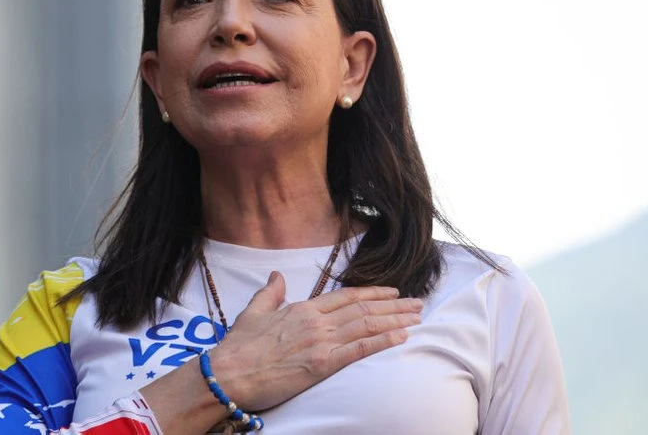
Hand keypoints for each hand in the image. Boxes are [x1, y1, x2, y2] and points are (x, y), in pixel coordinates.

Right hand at [208, 272, 421, 410]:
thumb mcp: (253, 312)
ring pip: (366, 326)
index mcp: (302, 309)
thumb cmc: (239, 347)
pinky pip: (360, 350)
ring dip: (396, 320)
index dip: (372, 293)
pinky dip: (383, 341)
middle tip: (417, 303)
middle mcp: (316, 322)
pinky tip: (401, 336)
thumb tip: (276, 275)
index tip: (392, 292)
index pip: (346, 297)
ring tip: (417, 317)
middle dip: (394, 306)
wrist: (230, 372)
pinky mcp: (322, 364)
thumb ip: (270, 292)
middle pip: (363, 309)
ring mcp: (320, 342)